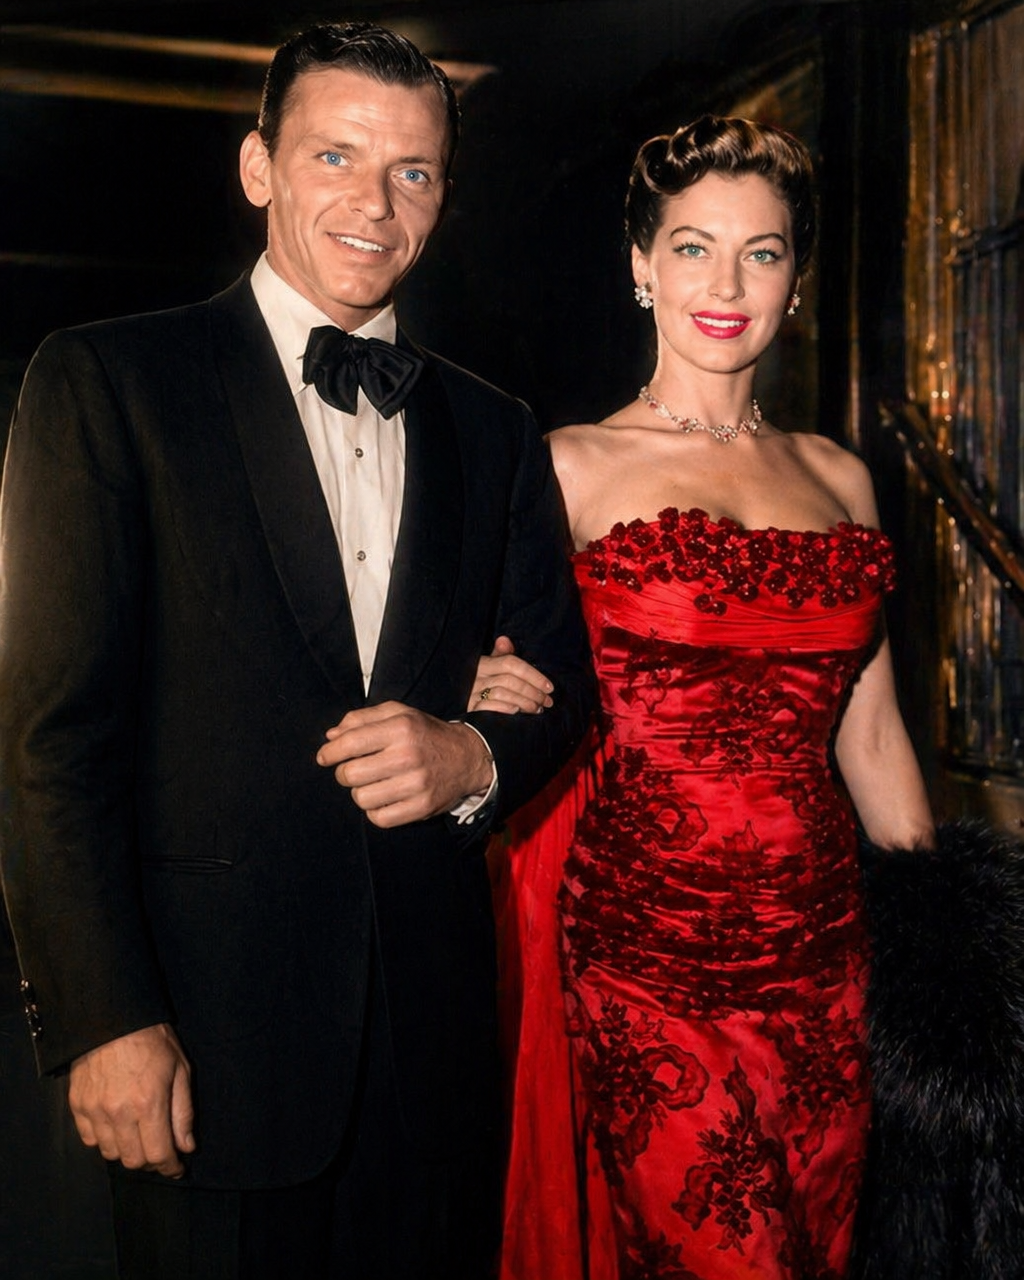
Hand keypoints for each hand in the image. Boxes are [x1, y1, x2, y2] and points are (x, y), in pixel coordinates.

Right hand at [68, 1023, 193, 1176]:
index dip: (170, 1167)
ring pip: (111, 1153)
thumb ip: (183, 1112)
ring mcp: (95, 1110)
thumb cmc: (152, 1039)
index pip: (158, 1154)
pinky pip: (90, 1139)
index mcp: (149, 1103)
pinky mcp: (78, 1106)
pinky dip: (104, 1139)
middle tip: (159, 1148)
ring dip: (127, 1150)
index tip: (176, 1167)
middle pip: (133, 1160)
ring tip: (138, 1133)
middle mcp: (119, 1113)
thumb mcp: (180, 1069)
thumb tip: (186, 1146)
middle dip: (150, 1159)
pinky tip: (116, 1124)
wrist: (114, 1017)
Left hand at [317, 701, 493, 827]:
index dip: (329, 753)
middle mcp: (408, 755)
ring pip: (361, 799)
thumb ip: (361, 719)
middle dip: (344, 773)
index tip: (325, 757)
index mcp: (400, 728)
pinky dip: (375, 811)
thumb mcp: (398, 714)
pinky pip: (379, 818)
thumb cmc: (425, 734)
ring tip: (372, 784)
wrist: (468, 757)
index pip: (350, 743)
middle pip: (350, 775)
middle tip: (353, 770)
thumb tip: (331, 737)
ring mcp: (416, 784)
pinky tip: (383, 798)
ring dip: (360, 793)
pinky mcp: (422, 807)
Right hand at [468, 635, 553, 714]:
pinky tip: (517, 713)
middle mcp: (475, 677)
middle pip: (509, 680)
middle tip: (547, 701)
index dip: (533, 674)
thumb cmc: (478, 684)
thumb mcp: (488, 668)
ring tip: (537, 709)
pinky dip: (505, 709)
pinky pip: (488, 707)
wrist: (454, 703)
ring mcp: (471, 693)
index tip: (549, 686)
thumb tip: (504, 639)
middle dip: (533, 692)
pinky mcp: (468, 709)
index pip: (510, 663)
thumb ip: (500, 656)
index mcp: (482, 663)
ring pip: (502, 693)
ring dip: (524, 702)